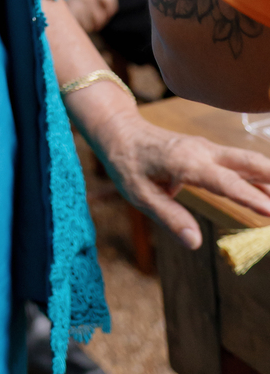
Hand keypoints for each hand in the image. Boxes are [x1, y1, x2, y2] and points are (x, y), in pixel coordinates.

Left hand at [72, 86, 269, 247]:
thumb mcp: (140, 194)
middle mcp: (202, 151)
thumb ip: (169, 217)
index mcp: (185, 162)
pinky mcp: (209, 151)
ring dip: (269, 177)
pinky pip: (238, 163)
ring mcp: (207, 149)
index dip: (249, 197)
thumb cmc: (127, 163)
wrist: (120, 130)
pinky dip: (258, 176)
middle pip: (247, 162)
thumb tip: (195, 243)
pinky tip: (269, 192)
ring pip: (247, 161)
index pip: (225, 182)